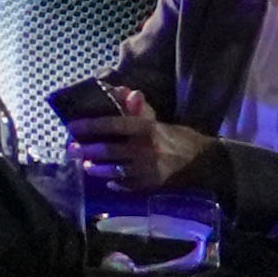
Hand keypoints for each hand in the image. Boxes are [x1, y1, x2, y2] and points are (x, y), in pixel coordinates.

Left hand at [71, 86, 201, 191]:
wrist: (206, 162)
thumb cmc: (179, 137)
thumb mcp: (159, 121)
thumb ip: (139, 109)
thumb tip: (123, 90)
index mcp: (147, 129)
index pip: (112, 125)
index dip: (90, 126)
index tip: (72, 127)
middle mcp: (146, 149)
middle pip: (109, 150)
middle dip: (86, 150)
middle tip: (71, 150)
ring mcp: (149, 170)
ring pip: (115, 170)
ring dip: (97, 169)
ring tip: (86, 166)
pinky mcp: (153, 185)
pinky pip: (128, 186)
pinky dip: (116, 183)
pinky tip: (108, 181)